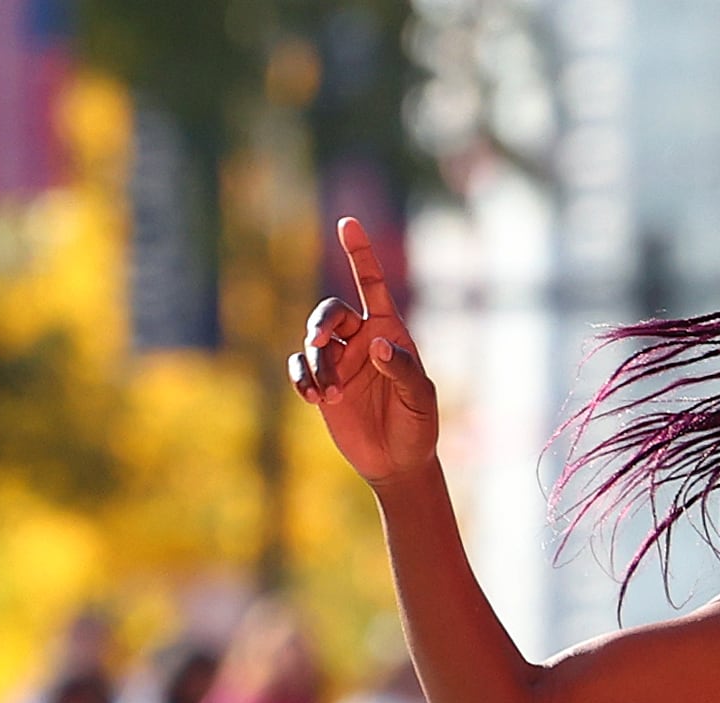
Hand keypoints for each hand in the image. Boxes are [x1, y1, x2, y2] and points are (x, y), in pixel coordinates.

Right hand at [291, 216, 441, 487]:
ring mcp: (339, 361)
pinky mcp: (322, 383)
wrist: (398, 462)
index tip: (347, 223)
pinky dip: (301, 378)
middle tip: (320, 341)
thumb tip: (376, 344)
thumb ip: (402, 369)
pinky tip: (313, 398)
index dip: (360, 253)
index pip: (371, 283)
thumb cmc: (418, 426)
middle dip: (321, 322)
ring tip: (328, 396)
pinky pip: (299, 367)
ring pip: (312, 343)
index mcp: (389, 330)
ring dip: (315, 365)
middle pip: (330, 311)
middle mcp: (361, 339)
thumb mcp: (420, 398)